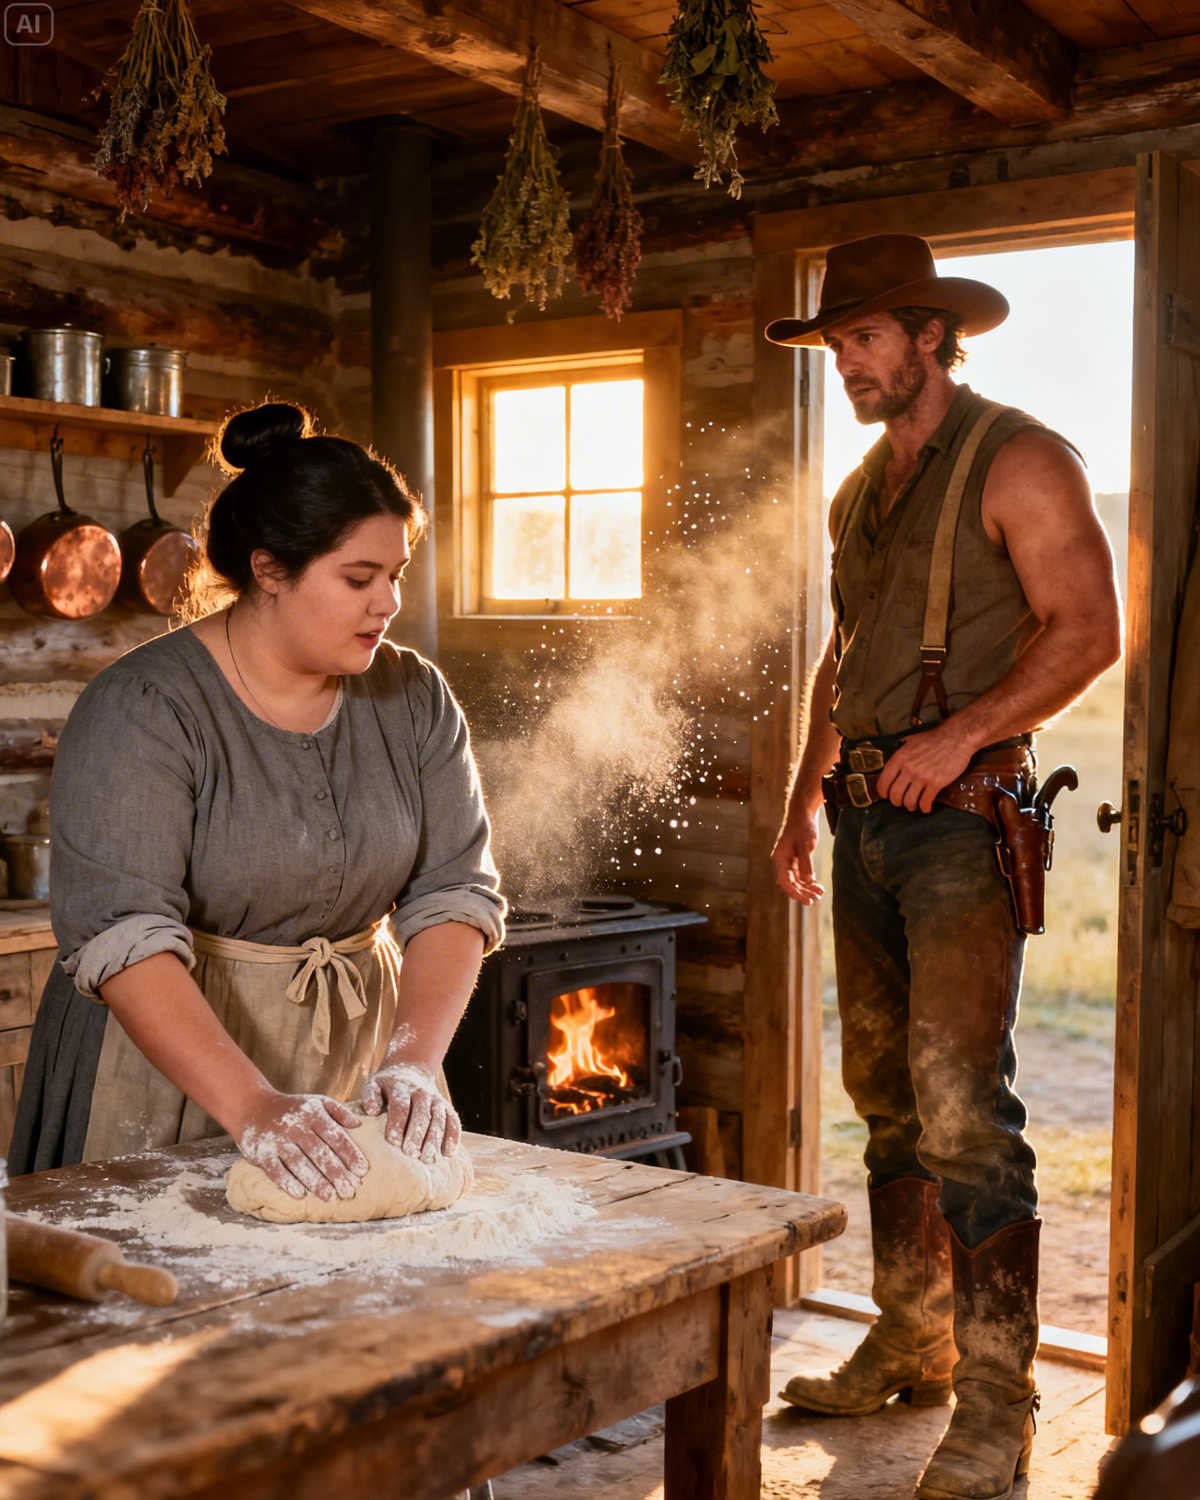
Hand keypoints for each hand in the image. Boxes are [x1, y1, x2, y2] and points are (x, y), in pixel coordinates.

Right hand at [234, 1091, 368, 1202]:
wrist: (253, 1108)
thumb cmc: (292, 1108)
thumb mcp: (317, 1102)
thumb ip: (339, 1112)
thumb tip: (358, 1125)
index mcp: (314, 1116)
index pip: (336, 1137)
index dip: (350, 1154)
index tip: (361, 1171)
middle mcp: (297, 1128)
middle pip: (319, 1153)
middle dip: (336, 1173)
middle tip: (349, 1190)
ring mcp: (278, 1141)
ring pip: (299, 1164)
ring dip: (315, 1182)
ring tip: (330, 1197)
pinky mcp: (262, 1153)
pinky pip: (276, 1170)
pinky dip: (288, 1183)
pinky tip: (300, 1194)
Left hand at [362, 1058, 460, 1161]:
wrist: (411, 1069)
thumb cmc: (388, 1086)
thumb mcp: (375, 1084)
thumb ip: (370, 1096)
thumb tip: (371, 1110)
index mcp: (401, 1087)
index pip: (401, 1106)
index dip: (397, 1124)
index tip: (393, 1143)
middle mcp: (421, 1092)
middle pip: (421, 1115)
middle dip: (416, 1135)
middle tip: (411, 1154)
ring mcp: (436, 1099)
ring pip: (438, 1119)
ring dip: (434, 1139)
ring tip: (427, 1159)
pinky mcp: (446, 1106)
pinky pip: (453, 1120)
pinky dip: (453, 1136)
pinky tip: (448, 1153)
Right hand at [772, 808, 825, 904]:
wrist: (803, 814)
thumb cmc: (803, 827)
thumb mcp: (806, 845)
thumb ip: (806, 864)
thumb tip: (808, 881)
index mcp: (779, 859)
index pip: (785, 882)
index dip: (796, 893)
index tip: (808, 901)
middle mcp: (781, 863)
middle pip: (790, 884)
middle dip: (803, 892)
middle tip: (816, 899)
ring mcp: (788, 862)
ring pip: (796, 881)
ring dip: (807, 888)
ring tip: (820, 894)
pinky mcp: (796, 860)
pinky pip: (801, 875)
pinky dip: (809, 881)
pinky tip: (818, 886)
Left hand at [876, 725, 973, 812]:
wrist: (956, 737)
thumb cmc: (934, 738)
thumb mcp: (911, 740)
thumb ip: (900, 751)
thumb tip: (893, 761)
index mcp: (899, 758)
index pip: (883, 782)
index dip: (883, 792)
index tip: (887, 795)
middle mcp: (908, 768)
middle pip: (894, 794)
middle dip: (896, 802)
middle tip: (901, 802)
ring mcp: (922, 776)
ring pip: (909, 801)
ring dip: (910, 806)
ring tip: (913, 805)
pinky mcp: (936, 783)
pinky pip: (925, 801)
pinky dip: (925, 807)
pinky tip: (926, 807)